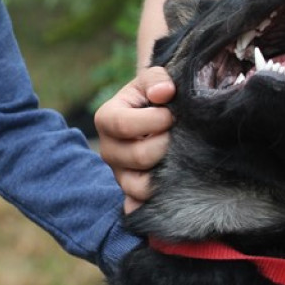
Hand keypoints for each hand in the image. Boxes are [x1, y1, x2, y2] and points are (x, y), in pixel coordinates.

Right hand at [95, 67, 175, 212]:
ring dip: (165, 172)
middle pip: (137, 156)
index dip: (154, 120)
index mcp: (106, 119)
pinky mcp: (133, 192)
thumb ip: (157, 79)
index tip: (172, 114)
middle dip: (165, 145)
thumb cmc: (154, 96)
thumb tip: (163, 93)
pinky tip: (168, 195)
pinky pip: (139, 205)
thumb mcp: (153, 81)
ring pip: (140, 185)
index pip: (123, 125)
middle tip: (177, 136)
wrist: (158, 115)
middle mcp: (108, 150)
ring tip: (176, 157)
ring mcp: (120, 174)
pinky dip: (152, 204)